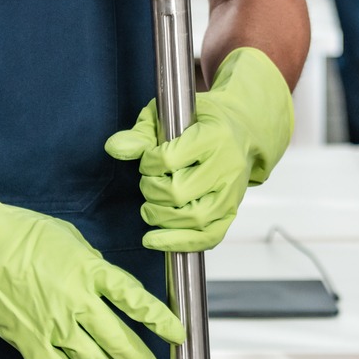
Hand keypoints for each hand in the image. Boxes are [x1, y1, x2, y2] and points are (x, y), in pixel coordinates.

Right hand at [0, 141, 184, 358]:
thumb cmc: (22, 234)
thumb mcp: (71, 239)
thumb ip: (93, 264)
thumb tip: (105, 283)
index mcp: (92, 271)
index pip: (137, 302)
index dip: (160, 322)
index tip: (177, 334)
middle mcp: (79, 302)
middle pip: (121, 342)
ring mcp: (56, 327)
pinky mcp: (33, 344)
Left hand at [105, 47, 293, 252]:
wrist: (242, 130)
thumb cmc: (202, 121)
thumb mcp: (169, 115)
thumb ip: (140, 133)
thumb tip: (116, 148)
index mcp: (213, 136)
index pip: (170, 160)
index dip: (148, 163)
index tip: (148, 160)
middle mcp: (227, 166)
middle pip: (179, 193)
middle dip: (152, 192)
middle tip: (149, 183)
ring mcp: (232, 192)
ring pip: (194, 218)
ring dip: (161, 217)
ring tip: (151, 207)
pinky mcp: (232, 212)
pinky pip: (209, 237)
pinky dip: (180, 243)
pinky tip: (156, 240)